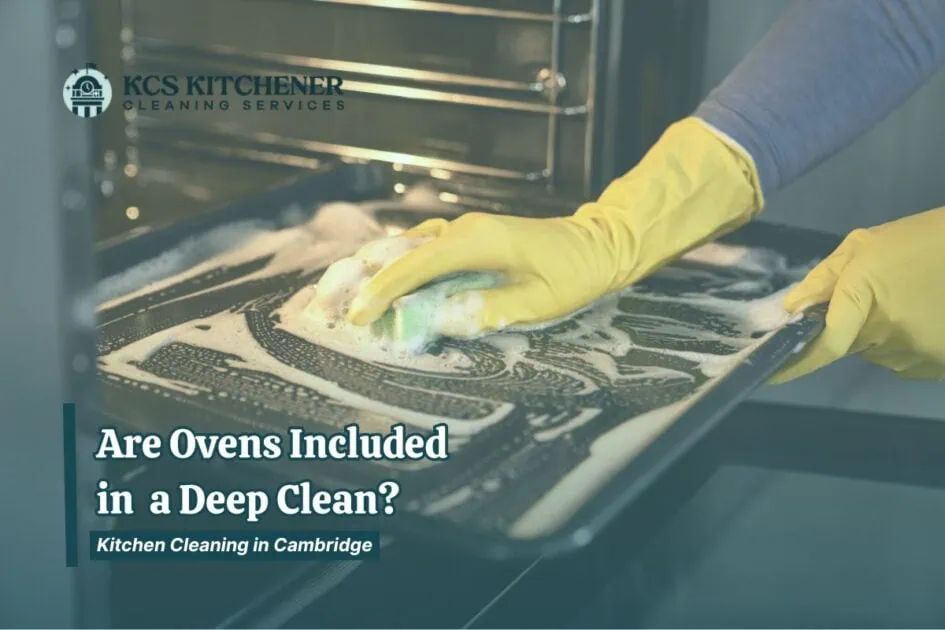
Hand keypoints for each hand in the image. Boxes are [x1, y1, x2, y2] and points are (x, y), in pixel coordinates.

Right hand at [347, 117, 764, 335]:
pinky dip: (398, 267)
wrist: (600, 243)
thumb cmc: (575, 274)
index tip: (356, 316)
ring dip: (375, 272)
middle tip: (328, 306)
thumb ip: (489, 311)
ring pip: (407, 248)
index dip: (381, 292)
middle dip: (361, 279)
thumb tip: (442, 321)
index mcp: (476, 242)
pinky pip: (423, 250)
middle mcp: (463, 229)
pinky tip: (383, 285)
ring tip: (344, 297)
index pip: (414, 266)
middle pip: (399, 251)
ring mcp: (464, 230)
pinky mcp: (468, 238)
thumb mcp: (538, 302)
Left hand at [770, 207, 944, 382]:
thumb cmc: (923, 239)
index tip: (769, 374)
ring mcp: (918, 356)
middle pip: (849, 346)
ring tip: (910, 298)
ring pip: (878, 353)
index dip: (793, 364)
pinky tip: (927, 313)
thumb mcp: (865, 246)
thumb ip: (824, 280)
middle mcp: (887, 338)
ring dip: (881, 333)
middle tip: (879, 293)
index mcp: (864, 302)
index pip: (822, 346)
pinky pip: (907, 360)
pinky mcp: (941, 367)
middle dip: (850, 326)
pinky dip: (907, 342)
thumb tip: (792, 310)